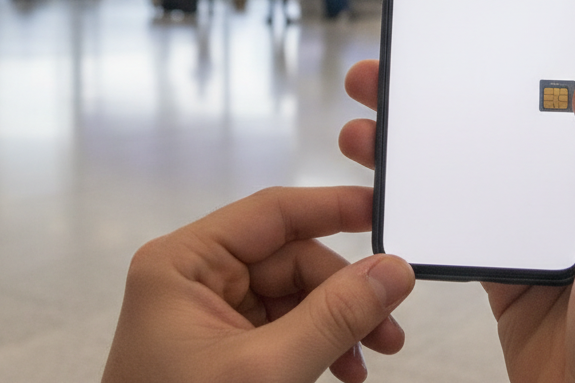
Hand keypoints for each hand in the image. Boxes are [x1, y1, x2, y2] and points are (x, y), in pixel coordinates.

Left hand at [102, 185, 415, 382]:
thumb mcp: (267, 370)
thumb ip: (335, 316)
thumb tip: (392, 271)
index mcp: (182, 264)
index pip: (271, 213)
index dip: (333, 208)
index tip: (385, 210)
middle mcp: (192, 279)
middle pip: (292, 259)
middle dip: (345, 292)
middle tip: (389, 327)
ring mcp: (206, 315)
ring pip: (295, 296)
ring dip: (338, 324)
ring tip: (370, 359)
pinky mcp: (221, 348)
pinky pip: (285, 328)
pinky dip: (319, 345)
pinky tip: (344, 370)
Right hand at [340, 59, 574, 382]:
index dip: (550, 65)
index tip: (501, 32)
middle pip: (521, 133)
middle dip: (465, 99)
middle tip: (406, 75)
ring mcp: (546, 244)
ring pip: (482, 176)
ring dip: (430, 148)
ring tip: (372, 125)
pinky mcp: (510, 282)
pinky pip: (464, 230)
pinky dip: (427, 205)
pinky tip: (390, 186)